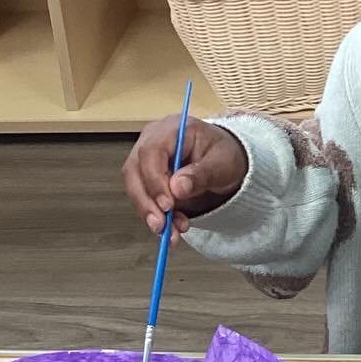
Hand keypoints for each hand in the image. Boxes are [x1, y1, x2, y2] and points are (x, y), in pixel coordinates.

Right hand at [122, 115, 247, 239]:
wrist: (225, 163)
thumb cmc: (225, 156)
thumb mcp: (223, 164)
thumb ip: (202, 174)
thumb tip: (177, 188)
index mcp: (173, 129)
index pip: (151, 152)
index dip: (155, 179)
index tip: (167, 204)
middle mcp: (153, 140)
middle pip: (135, 171)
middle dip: (147, 202)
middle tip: (162, 226)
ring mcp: (147, 159)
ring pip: (135, 188)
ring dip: (150, 214)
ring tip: (170, 233)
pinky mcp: (147, 178)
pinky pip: (144, 199)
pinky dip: (155, 217)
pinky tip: (170, 230)